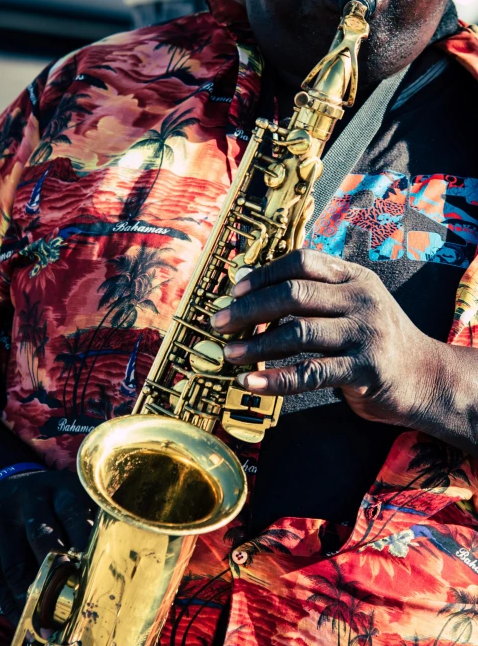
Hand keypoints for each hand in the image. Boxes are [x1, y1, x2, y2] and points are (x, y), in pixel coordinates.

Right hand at [0, 469, 94, 625]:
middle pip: (43, 540)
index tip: (96, 573)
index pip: (75, 516)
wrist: (4, 485)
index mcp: (60, 489)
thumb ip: (93, 523)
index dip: (85, 546)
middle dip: (58, 575)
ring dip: (32, 598)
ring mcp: (3, 522)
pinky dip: (11, 604)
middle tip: (73, 604)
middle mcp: (30, 502)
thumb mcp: (75, 498)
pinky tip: (25, 621)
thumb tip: (112, 566)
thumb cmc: (54, 501)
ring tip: (47, 625)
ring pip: (17, 565)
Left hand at [212, 249, 440, 427]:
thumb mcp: (352, 305)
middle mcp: (361, 300)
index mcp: (354, 278)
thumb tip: (247, 286)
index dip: (264, 274)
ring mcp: (364, 334)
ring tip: (229, 353)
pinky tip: (251, 382)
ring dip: (255, 344)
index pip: (302, 263)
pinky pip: (310, 374)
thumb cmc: (375, 341)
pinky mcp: (364, 370)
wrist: (426, 378)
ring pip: (298, 333)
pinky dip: (275, 379)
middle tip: (219, 323)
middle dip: (249, 309)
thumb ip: (311, 295)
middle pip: (295, 295)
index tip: (233, 291)